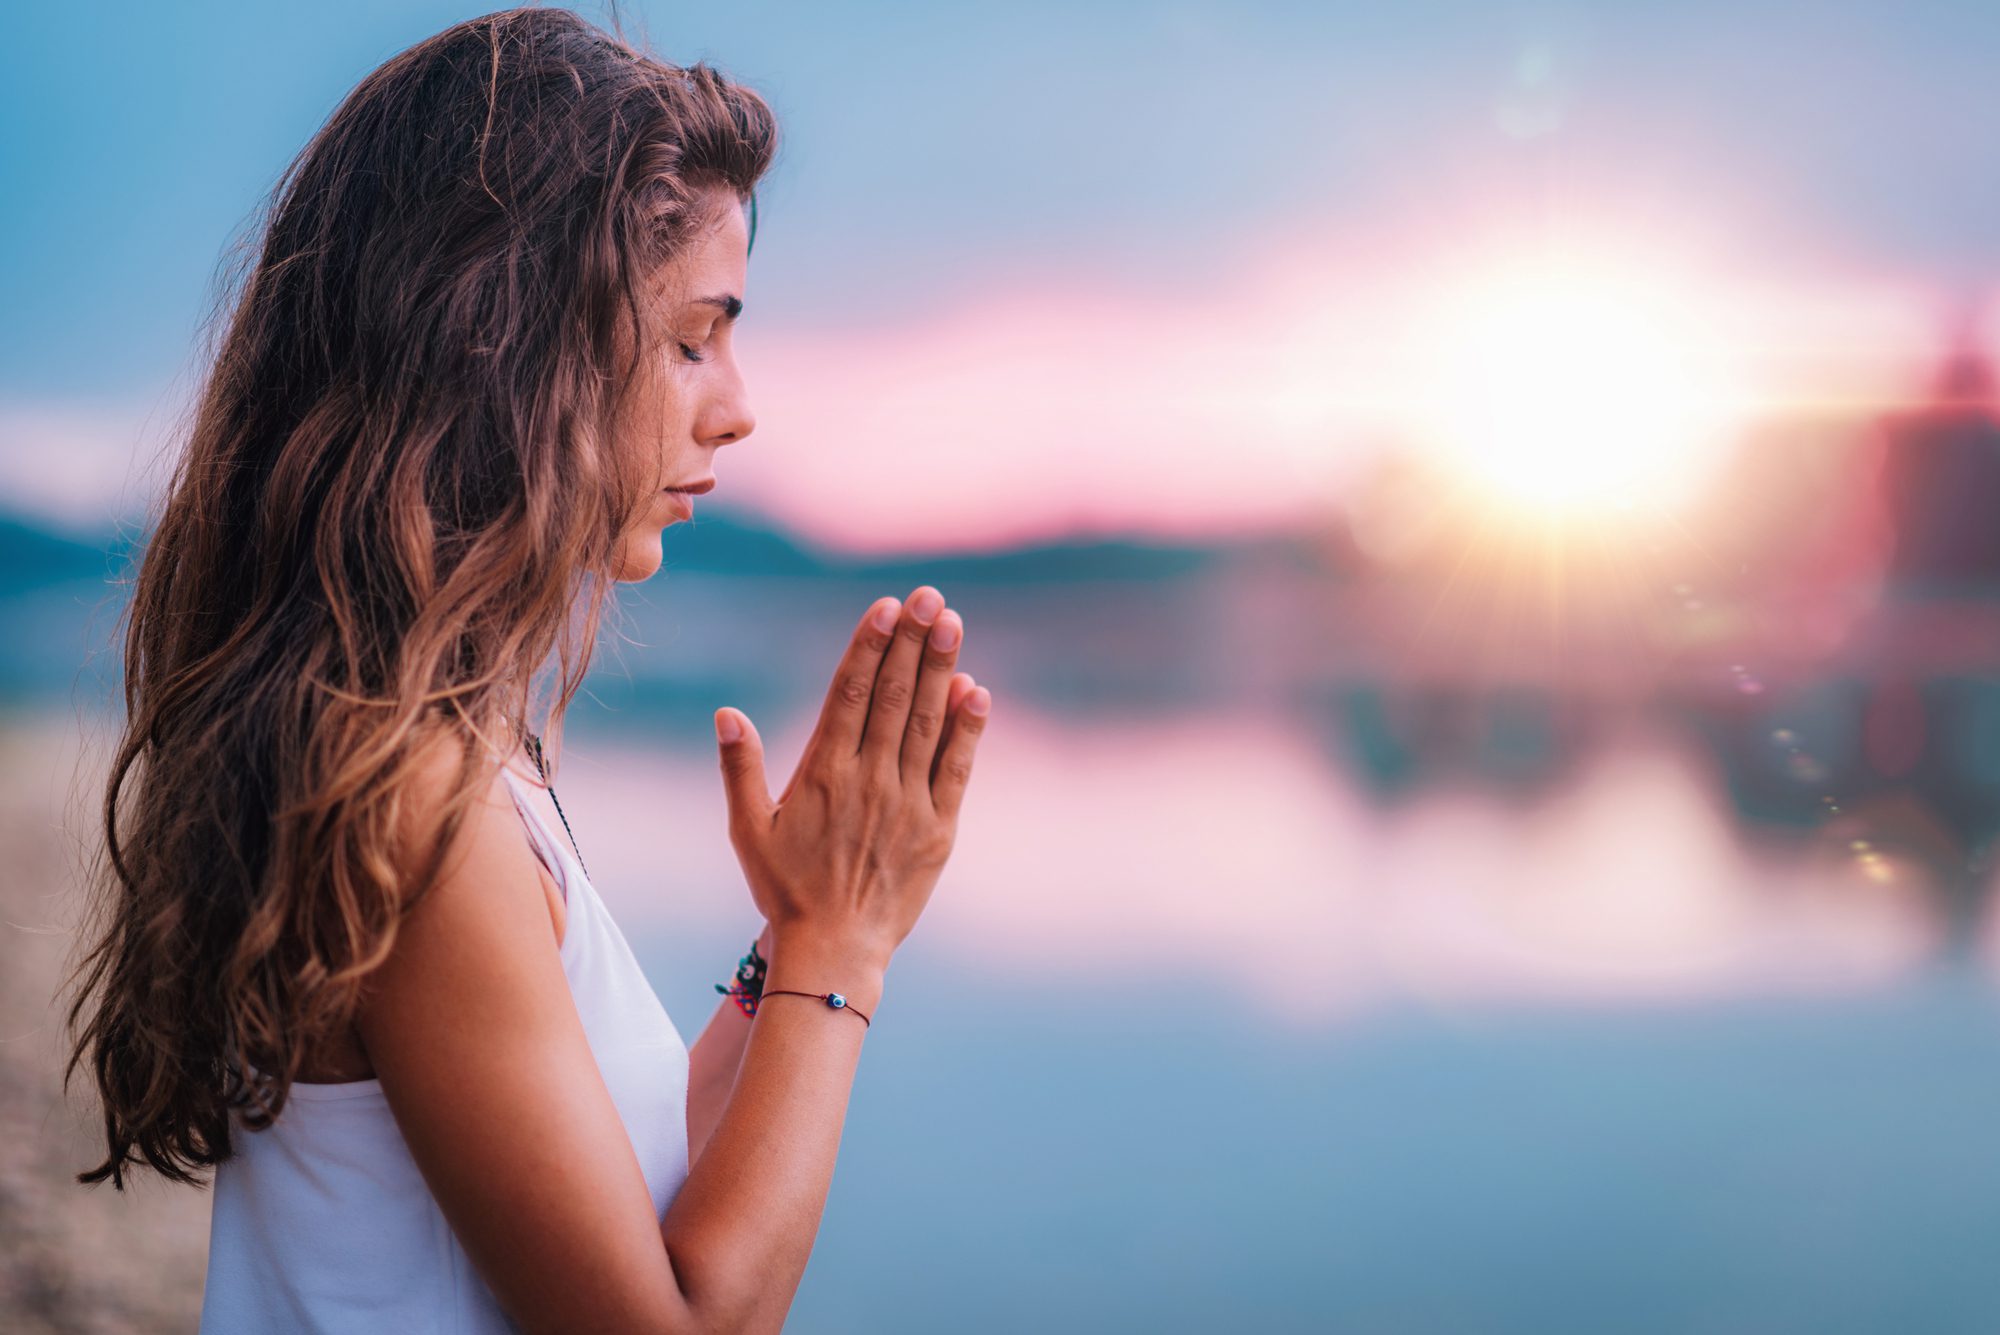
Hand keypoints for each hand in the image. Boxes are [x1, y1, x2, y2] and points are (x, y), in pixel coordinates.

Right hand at [713, 586, 990, 966]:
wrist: (834, 951)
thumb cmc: (785, 889)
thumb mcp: (747, 829)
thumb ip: (739, 767)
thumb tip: (726, 713)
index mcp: (823, 773)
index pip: (850, 693)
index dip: (870, 646)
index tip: (887, 606)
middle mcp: (869, 780)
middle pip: (894, 696)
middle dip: (913, 642)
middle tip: (931, 597)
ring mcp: (907, 803)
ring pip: (927, 723)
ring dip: (942, 670)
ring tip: (953, 624)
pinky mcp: (939, 829)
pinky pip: (956, 770)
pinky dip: (967, 730)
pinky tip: (977, 691)